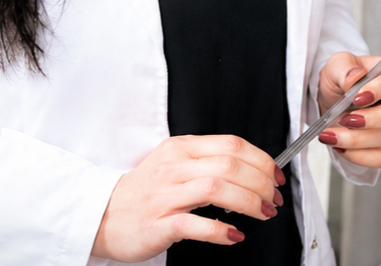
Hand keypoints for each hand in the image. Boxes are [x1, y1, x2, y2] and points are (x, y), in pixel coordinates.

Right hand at [91, 134, 283, 261]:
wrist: (104, 213)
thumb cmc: (145, 190)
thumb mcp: (174, 163)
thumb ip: (207, 161)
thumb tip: (250, 168)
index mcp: (182, 147)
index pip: (231, 145)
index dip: (261, 159)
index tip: (275, 175)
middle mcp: (175, 165)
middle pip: (230, 164)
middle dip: (261, 182)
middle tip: (274, 198)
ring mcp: (166, 193)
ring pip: (218, 188)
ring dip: (249, 202)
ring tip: (263, 213)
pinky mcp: (159, 222)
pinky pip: (196, 224)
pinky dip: (221, 230)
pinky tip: (234, 235)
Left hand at [317, 52, 380, 168]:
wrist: (334, 98)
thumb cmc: (342, 77)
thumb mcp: (337, 64)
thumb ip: (344, 68)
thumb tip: (355, 77)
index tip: (358, 97)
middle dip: (372, 120)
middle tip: (345, 120)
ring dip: (358, 140)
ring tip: (331, 136)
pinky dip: (362, 156)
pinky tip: (342, 148)